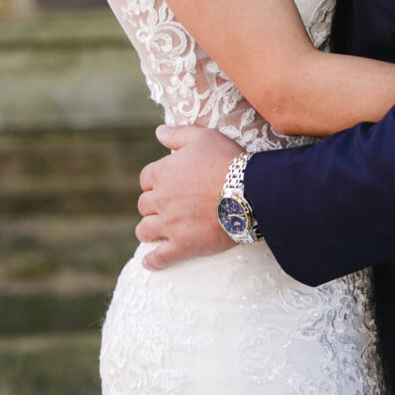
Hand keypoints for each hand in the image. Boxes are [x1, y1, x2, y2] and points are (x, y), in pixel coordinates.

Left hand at [135, 124, 241, 269]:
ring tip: (152, 233)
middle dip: (151, 206)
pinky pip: (160, 257)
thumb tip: (158, 132)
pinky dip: (153, 261)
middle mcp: (161, 199)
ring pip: (145, 230)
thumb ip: (177, 134)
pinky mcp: (183, 246)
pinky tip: (149, 262)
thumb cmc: (227, 161)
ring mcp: (171, 224)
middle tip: (164, 209)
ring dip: (147, 230)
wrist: (250, 192)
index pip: (146, 179)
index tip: (163, 186)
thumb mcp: (202, 138)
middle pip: (144, 205)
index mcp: (162, 173)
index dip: (154, 182)